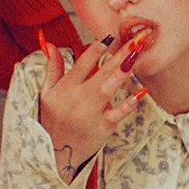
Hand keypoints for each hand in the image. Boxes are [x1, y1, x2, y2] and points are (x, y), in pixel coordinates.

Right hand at [37, 33, 147, 181]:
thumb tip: (50, 44)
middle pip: (101, 71)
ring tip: (136, 57)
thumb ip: (52, 68)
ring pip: (109, 88)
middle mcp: (79, 96)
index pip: (83, 62)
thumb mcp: (47, 92)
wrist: (55, 152)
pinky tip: (141, 92)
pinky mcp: (102, 126)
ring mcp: (91, 111)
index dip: (96, 49)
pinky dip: (128, 104)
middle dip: (119, 55)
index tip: (110, 36)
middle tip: (135, 40)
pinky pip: (117, 113)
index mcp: (66, 86)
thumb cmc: (52, 119)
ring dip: (123, 72)